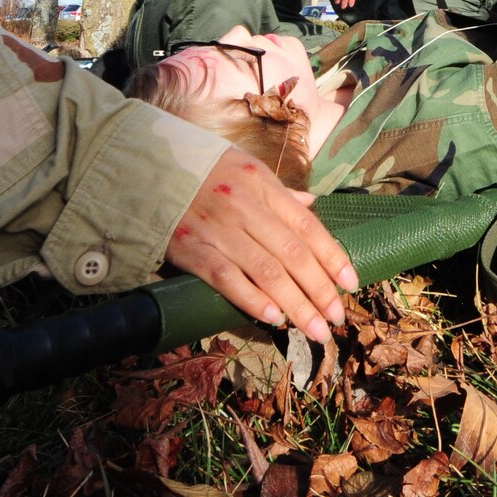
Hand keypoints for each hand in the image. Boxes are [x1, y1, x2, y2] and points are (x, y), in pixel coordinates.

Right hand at [164, 148, 359, 343]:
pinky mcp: (191, 249)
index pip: (307, 225)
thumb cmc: (202, 170)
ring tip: (315, 329)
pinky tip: (274, 318)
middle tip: (336, 318)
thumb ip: (279, 193)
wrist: (145, 167)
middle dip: (319, 291)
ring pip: (267, 272)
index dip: (332, 257)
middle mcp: (244, 206)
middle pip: (292, 254)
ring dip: (296, 305)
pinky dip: (252, 300)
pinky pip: (227, 279)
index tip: (351, 284)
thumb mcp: (245, 168)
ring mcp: (217, 229)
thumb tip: (312, 206)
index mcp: (261, 184)